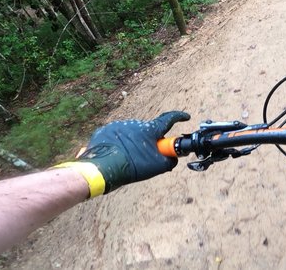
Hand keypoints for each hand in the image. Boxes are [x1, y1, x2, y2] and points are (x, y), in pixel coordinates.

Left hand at [60, 111, 189, 195]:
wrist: (101, 169)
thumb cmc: (132, 166)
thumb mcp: (157, 167)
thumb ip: (170, 161)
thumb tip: (174, 158)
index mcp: (150, 129)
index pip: (169, 119)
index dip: (179, 117)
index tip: (185, 117)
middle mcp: (135, 123)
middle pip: (148, 130)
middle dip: (151, 140)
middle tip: (148, 154)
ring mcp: (119, 125)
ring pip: (132, 133)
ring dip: (134, 142)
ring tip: (129, 159)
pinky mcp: (105, 130)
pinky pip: (117, 135)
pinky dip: (120, 143)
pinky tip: (117, 156)